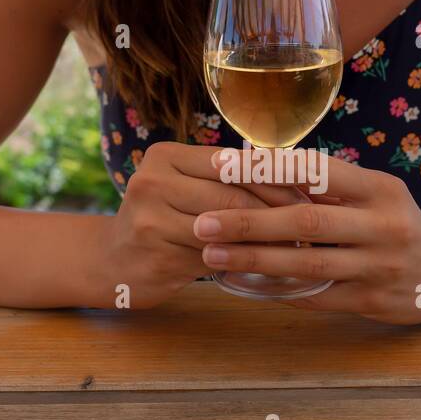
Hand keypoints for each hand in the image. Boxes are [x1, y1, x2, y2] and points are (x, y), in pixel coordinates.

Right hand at [93, 141, 305, 308]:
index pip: (232, 162)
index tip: (307, 192)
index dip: (273, 177)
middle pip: (231, 194)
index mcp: (165, 156)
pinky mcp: (157, 256)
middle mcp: (153, 181)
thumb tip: (294, 176)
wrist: (113, 261)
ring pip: (225, 227)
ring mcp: (150, 220)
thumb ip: (224, 179)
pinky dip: (242, 260)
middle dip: (275, 210)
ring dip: (264, 238)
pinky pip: (214, 256)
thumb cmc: (162, 220)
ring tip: (294, 244)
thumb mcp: (183, 187)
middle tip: (307, 223)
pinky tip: (264, 263)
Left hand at [192, 150, 420, 323]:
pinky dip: (278, 289)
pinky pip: (317, 296)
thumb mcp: (376, 193)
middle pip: (305, 221)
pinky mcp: (372, 302)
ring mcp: (379, 267)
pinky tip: (243, 284)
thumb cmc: (395, 223)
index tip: (220, 167)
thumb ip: (329, 186)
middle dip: (248, 222)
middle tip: (201, 223)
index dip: (266, 169)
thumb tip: (259, 167)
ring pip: (306, 263)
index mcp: (379, 188)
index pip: (315, 171)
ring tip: (211, 256)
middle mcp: (383, 225)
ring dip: (254, 261)